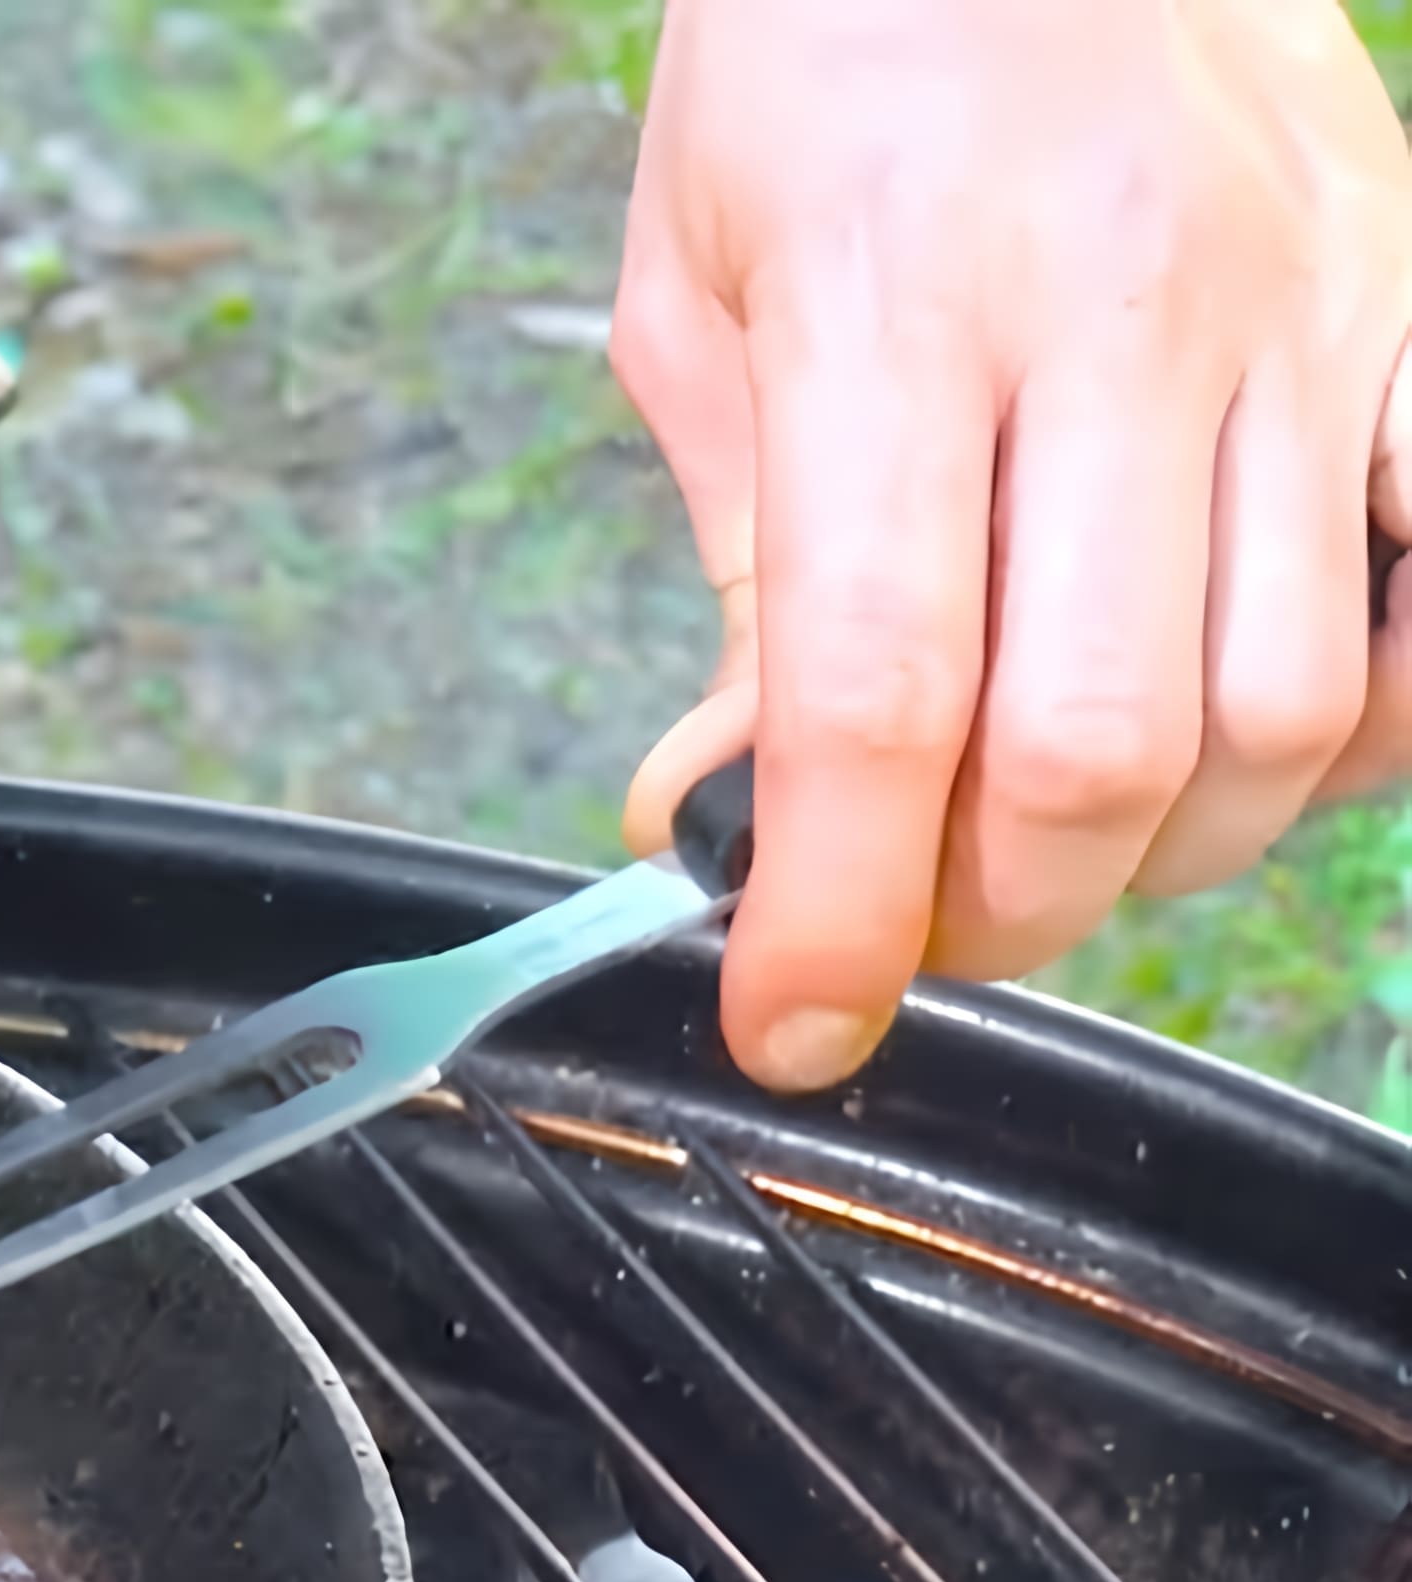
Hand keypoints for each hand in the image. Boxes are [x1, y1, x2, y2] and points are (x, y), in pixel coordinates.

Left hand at [609, 0, 1411, 1092]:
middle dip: (1001, 905)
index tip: (789, 1021)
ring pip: (1292, 711)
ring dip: (1164, 848)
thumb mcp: (702, 303)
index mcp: (895, 307)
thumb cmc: (832, 64)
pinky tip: (1238, 729)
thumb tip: (718, 817)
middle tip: (915, 917)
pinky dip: (1358, 721)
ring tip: (1050, 833)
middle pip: (1107, 747)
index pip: (882, 695)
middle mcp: (1126, 315)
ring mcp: (1307, 312)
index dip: (839, 908)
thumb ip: (735, 575)